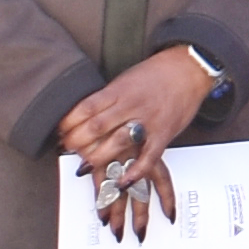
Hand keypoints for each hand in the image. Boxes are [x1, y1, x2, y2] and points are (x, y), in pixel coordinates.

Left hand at [57, 51, 213, 237]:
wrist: (188, 67)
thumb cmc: (156, 73)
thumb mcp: (125, 79)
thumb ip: (108, 98)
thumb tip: (85, 115)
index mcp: (118, 90)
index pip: (86, 108)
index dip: (69, 122)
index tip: (60, 131)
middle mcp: (130, 105)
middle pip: (96, 127)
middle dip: (77, 141)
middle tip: (68, 148)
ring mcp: (147, 120)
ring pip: (116, 142)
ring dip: (98, 156)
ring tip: (86, 164)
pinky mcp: (163, 133)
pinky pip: (148, 156)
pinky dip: (135, 170)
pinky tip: (122, 180)